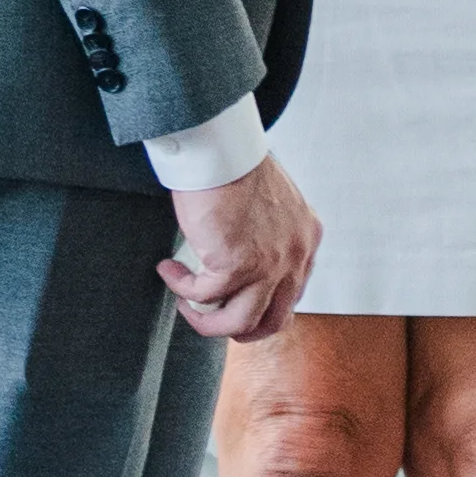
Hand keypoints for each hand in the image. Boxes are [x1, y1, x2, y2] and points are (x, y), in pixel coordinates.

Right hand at [163, 152, 319, 345]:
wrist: (222, 148)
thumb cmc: (238, 166)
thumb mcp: (271, 205)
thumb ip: (270, 237)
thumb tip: (245, 266)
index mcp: (307, 238)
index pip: (292, 293)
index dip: (261, 305)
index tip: (236, 300)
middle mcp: (295, 255)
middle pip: (273, 321)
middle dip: (239, 328)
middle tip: (212, 317)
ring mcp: (268, 264)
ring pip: (240, 322)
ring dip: (208, 321)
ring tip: (185, 303)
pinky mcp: (235, 265)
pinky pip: (203, 296)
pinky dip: (182, 288)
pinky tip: (169, 270)